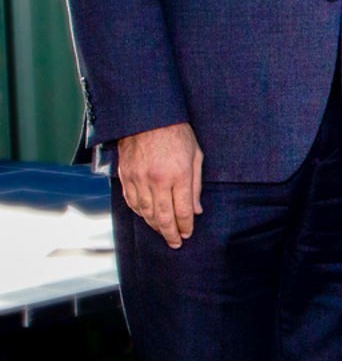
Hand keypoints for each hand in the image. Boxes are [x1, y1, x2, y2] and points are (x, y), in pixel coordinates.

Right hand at [116, 122, 202, 246]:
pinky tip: (146, 217)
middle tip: (175, 243)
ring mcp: (138, 179)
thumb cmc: (177, 133)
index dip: (185, 226)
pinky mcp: (125, 176)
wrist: (147, 116)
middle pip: (162, 216)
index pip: (182, 211)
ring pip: (145, 212)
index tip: (187, 234)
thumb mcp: (196, 156)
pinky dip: (139, 213)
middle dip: (170, 233)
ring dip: (154, 225)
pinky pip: (131, 201)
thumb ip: (195, 185)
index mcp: (178, 175)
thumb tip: (196, 211)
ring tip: (163, 232)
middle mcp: (156, 180)